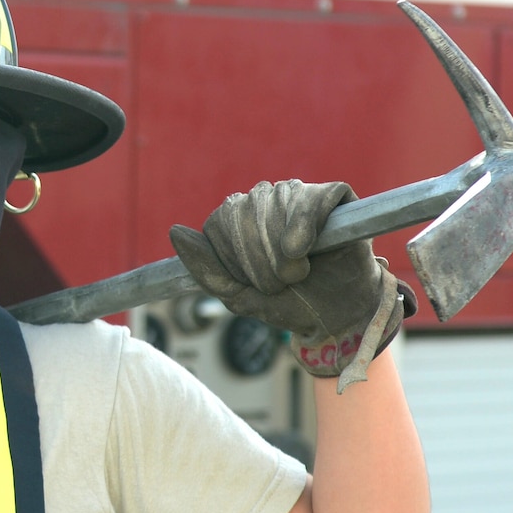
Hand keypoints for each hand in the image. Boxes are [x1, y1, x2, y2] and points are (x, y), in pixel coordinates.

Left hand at [170, 179, 413, 389]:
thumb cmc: (289, 303)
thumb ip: (206, 269)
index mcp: (239, 219)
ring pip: (273, 205)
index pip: (218, 223)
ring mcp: (299, 195)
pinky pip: (310, 199)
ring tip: (298, 272)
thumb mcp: (239, 296)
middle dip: (257, 262)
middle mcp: (266, 200)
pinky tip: (304, 250)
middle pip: (242, 214)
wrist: (337, 318)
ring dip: (281, 253)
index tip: (252, 284)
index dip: (233, 260)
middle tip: (279, 284)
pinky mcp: (333, 196)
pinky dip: (304, 227)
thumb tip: (176, 233)